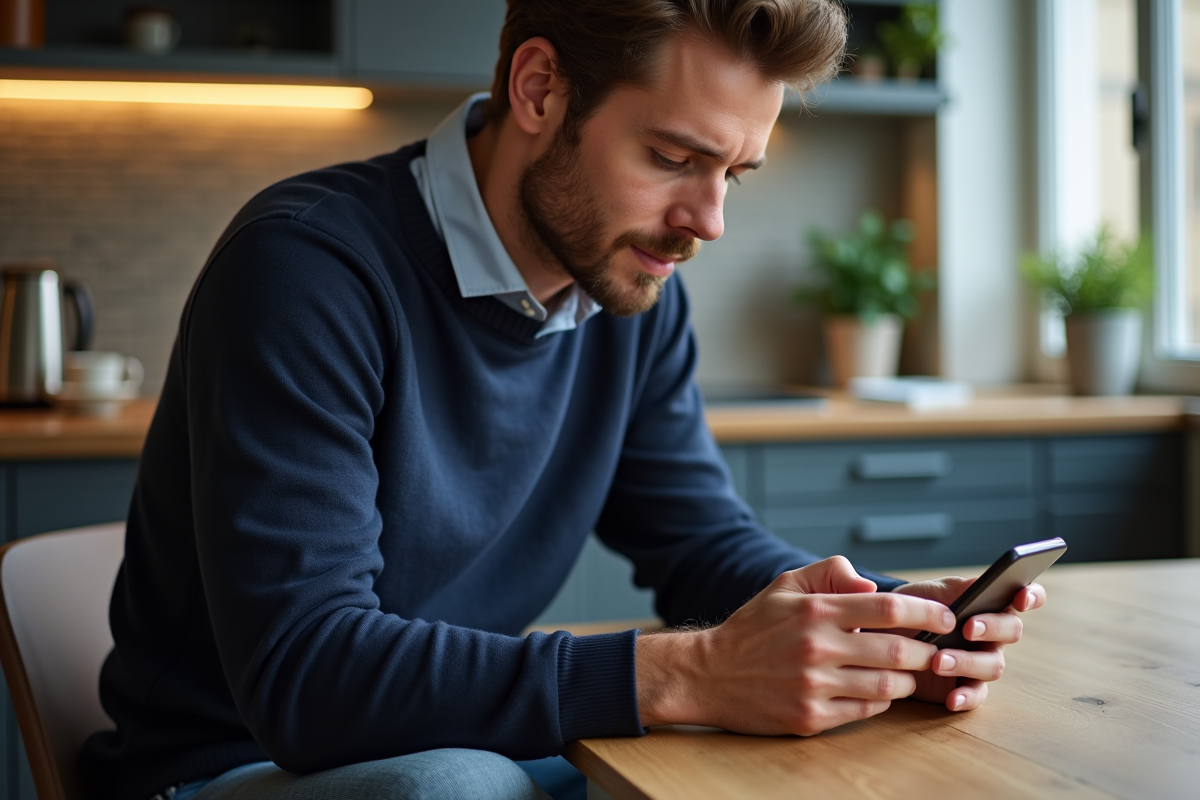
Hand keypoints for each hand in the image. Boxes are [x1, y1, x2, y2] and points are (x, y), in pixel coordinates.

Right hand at [636, 557, 956, 735]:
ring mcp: (814, 686)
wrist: (708, 673)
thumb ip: (829, 574)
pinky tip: (877, 690)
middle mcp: (816, 647)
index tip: (946, 618)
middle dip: (927, 651)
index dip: (927, 614)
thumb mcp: (784, 586)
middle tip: (936, 650)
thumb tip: (870, 584)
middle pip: (898, 651)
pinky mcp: (809, 718)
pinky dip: (881, 701)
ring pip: (888, 686)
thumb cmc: (753, 629)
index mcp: (815, 611)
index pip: (889, 608)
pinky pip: (865, 711)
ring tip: (906, 672)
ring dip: (907, 680)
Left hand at [890, 577, 1045, 711]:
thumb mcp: (931, 591)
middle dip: (993, 628)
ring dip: (968, 662)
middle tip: (968, 629)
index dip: (1030, 596)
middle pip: (1012, 631)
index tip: (1020, 599)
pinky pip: (976, 694)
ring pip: (993, 665)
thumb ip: (957, 588)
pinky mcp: (965, 685)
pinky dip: (966, 697)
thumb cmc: (914, 607)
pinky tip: (951, 698)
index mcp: (989, 604)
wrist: (886, 631)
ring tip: (938, 661)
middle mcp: (992, 634)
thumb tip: (981, 583)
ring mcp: (980, 660)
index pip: (1023, 597)